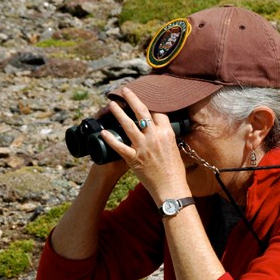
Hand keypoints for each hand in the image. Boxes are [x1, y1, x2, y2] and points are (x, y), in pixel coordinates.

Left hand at [100, 88, 189, 202]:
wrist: (171, 189)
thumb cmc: (175, 172)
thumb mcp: (175, 149)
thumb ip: (166, 138)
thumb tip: (161, 132)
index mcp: (167, 133)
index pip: (157, 112)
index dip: (151, 104)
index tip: (144, 99)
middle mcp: (154, 137)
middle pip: (142, 112)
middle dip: (132, 98)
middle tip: (125, 90)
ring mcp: (143, 147)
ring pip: (128, 125)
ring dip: (118, 113)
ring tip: (112, 104)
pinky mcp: (133, 158)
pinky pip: (119, 146)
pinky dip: (110, 139)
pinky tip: (104, 132)